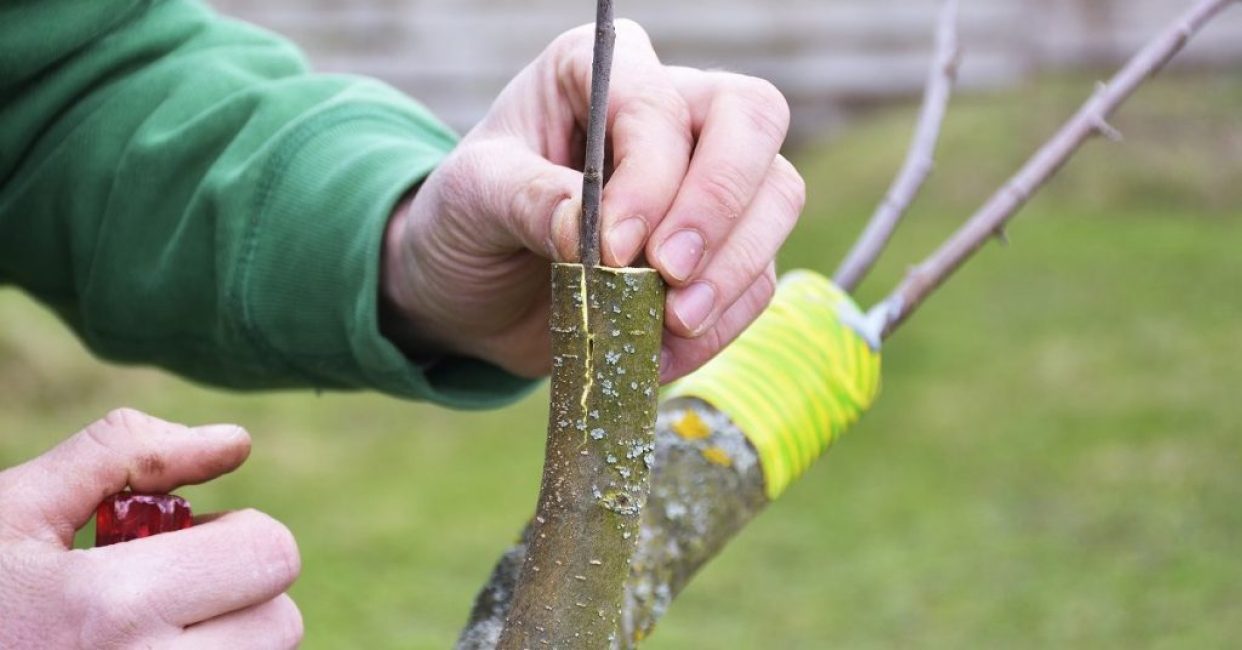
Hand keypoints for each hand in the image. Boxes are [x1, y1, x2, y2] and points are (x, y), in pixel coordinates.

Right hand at [0, 409, 302, 648]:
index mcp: (111, 606)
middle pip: (281, 622)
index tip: (184, 543)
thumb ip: (122, 456)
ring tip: (152, 633)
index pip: (270, 552)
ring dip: (231, 642)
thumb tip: (235, 442)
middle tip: (170, 591)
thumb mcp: (13, 510)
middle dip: (239, 593)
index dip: (236, 533)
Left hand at [383, 20, 804, 381]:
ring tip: (670, 324)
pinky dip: (723, 322)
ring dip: (733, 271)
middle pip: (753, 121)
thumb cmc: (467, 220)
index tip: (610, 250)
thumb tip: (592, 233)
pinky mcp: (722, 248)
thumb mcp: (471, 199)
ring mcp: (707, 178)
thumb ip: (528, 200)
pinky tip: (664, 351)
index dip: (652, 179)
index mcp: (602, 72)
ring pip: (777, 196)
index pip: (661, 104)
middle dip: (719, 208)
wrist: (473, 290)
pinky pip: (758, 276)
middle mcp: (671, 109)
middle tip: (669, 278)